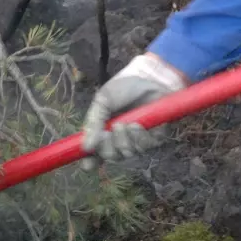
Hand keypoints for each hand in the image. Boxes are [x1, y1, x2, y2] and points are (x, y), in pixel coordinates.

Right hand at [80, 53, 185, 169]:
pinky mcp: (154, 138)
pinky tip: (137, 125)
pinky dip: (138, 138)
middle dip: (107, 148)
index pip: (95, 153)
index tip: (87, 164)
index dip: (90, 162)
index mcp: (104, 131)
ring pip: (127, 154)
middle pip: (111, 157)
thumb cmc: (124, 87)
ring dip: (123, 141)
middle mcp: (120, 138)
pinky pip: (145, 148)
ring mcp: (137, 139)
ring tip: (124, 124)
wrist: (149, 76)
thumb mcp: (103, 100)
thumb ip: (93, 122)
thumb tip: (86, 146)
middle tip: (107, 133)